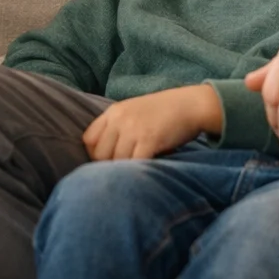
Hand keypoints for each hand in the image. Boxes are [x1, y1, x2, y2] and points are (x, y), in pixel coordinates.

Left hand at [83, 85, 221, 160]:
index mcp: (114, 112)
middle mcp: (120, 119)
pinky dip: (137, 172)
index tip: (108, 162)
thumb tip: (104, 156)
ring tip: (135, 174)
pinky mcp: (149, 139)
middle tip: (123, 172)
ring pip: (116, 162)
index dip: (95, 155)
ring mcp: (134, 129)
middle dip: (108, 167)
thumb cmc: (163, 112)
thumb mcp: (134, 113)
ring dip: (124, 172)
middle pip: (99, 154)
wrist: (191, 104)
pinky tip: (145, 173)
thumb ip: (118, 127)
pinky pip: (135, 163)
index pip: (88, 139)